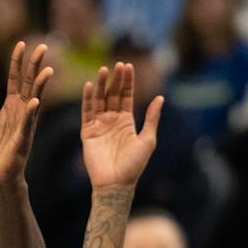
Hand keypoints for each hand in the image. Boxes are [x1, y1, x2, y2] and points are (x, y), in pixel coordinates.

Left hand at [0, 41, 52, 185]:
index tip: (20, 43)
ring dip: (40, 86)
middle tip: (43, 46)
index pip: (15, 79)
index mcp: (12, 106)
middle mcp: (22, 112)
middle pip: (29, 84)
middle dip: (34, 65)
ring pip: (34, 101)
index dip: (17, 61)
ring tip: (47, 70)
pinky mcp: (23, 140)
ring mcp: (25, 125)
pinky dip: (31, 113)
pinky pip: (28, 124)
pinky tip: (35, 102)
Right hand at [80, 63, 162, 190]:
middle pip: (113, 95)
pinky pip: (87, 113)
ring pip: (99, 100)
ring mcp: (99, 125)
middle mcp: (112, 120)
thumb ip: (152, 118)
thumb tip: (160, 97)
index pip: (126, 96)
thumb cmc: (134, 165)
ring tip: (103, 70)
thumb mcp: (147, 140)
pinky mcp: (88, 132)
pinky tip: (88, 86)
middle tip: (118, 64)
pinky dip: (87, 99)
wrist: (116, 183)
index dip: (127, 81)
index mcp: (127, 121)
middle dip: (115, 80)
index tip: (128, 66)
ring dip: (100, 85)